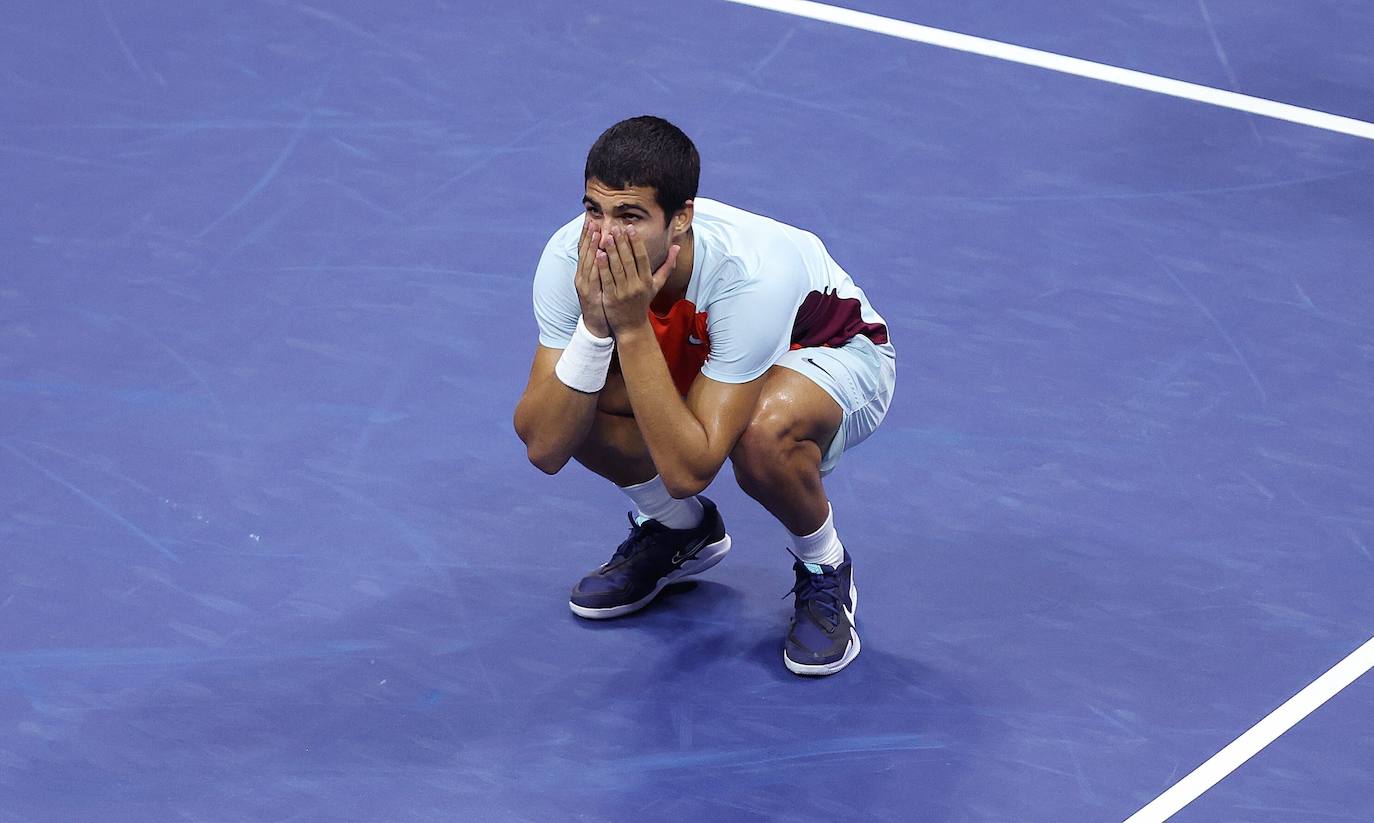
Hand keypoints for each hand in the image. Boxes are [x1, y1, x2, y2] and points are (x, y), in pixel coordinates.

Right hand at [574, 218, 610, 336]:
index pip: (585, 250)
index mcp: (585, 273)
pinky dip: (595, 265)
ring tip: (596, 232)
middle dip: (588, 236)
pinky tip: (598, 254)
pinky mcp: (589, 293)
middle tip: (592, 220)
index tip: (591, 220)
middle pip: (584, 252)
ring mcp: (584, 285)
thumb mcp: (600, 283)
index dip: (587, 235)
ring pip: (588, 261)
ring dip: (591, 246)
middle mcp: (582, 276)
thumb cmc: (601, 302)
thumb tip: (607, 251)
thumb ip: (603, 267)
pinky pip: (593, 276)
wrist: (596, 325)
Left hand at [595, 225, 679, 335]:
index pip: (642, 258)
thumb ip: (667, 266)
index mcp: (647, 281)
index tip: (630, 228)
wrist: (632, 326)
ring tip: (606, 236)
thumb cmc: (643, 303)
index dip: (636, 242)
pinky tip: (598, 254)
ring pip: (617, 268)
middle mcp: (637, 286)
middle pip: (629, 260)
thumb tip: (677, 247)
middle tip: (615, 227)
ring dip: (611, 251)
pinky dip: (603, 267)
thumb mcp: (657, 285)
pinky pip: (606, 280)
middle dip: (622, 243)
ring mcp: (623, 292)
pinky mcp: (611, 298)